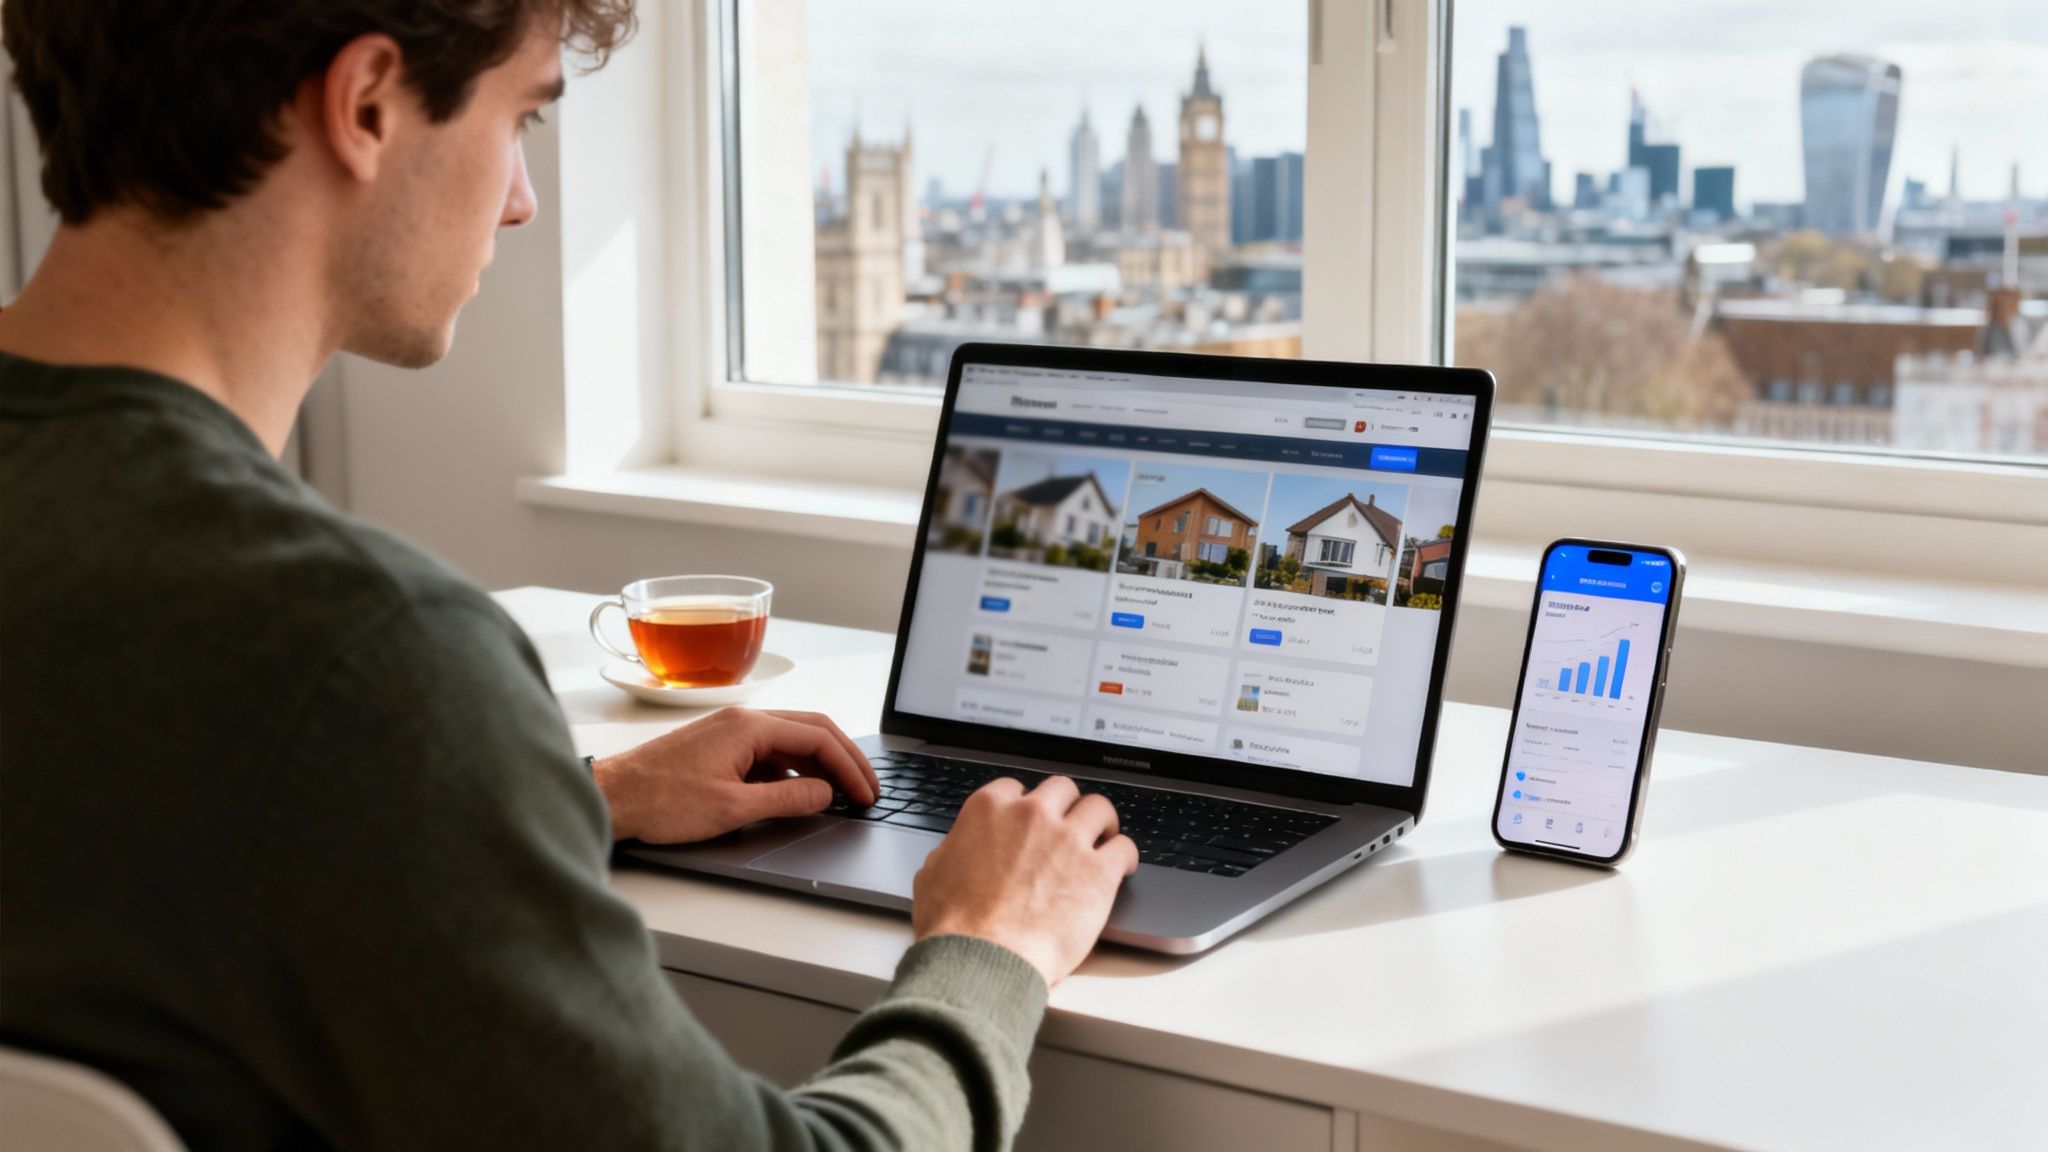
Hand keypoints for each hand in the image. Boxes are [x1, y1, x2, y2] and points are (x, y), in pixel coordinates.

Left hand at [593, 708, 877, 843]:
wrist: (612, 797)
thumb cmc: (661, 801)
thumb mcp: (733, 808)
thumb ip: (787, 800)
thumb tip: (825, 794)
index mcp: (749, 727)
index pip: (818, 738)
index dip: (849, 768)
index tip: (865, 794)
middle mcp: (742, 721)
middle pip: (810, 731)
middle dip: (843, 760)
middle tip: (866, 789)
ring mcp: (729, 732)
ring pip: (790, 741)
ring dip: (819, 765)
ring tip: (840, 794)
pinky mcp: (719, 747)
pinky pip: (769, 752)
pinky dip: (793, 770)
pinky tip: (799, 792)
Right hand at [912, 776, 1137, 987]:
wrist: (982, 959)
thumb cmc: (955, 927)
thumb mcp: (933, 875)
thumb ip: (952, 851)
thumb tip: (957, 852)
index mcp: (989, 810)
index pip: (1015, 788)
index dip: (1024, 805)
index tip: (1031, 819)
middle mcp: (1032, 815)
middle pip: (1062, 789)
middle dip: (1066, 806)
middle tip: (1069, 825)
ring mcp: (1068, 840)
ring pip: (1099, 808)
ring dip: (1102, 822)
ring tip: (1103, 837)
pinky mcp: (1098, 871)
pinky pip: (1125, 847)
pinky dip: (1125, 855)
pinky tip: (1121, 866)